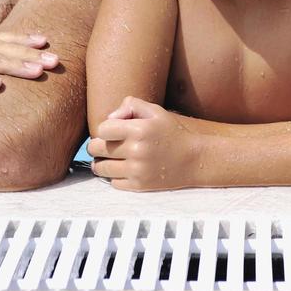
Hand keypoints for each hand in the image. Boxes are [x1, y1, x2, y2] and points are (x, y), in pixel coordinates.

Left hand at [86, 96, 201, 190]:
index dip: (104, 129)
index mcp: (139, 130)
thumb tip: (109, 117)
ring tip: (109, 158)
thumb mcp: (155, 111)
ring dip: (101, 163)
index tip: (111, 131)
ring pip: (101, 168)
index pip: (102, 129)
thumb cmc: (172, 132)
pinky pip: (113, 182)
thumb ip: (131, 105)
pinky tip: (123, 169)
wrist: (194, 159)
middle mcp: (136, 151)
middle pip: (96, 150)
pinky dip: (114, 176)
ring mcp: (137, 170)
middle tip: (105, 145)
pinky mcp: (139, 185)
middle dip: (97, 146)